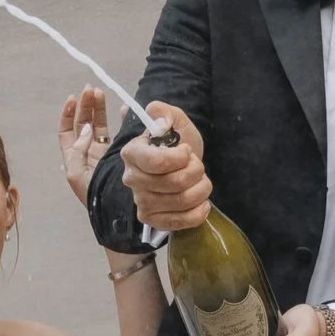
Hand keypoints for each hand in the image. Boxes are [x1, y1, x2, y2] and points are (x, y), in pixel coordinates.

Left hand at [57, 87, 111, 205]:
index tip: (73, 98)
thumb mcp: (77, 175)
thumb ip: (78, 151)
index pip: (67, 130)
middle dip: (85, 105)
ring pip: (99, 125)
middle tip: (90, 89)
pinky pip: (119, 133)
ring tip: (100, 93)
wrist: (115, 211)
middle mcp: (86, 152)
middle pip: (83, 123)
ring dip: (99, 108)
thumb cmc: (92, 195)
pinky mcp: (118, 154)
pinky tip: (122, 109)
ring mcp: (103, 152)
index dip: (68, 113)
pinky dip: (121, 120)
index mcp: (73, 157)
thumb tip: (87, 129)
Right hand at [121, 104, 212, 233]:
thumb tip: (162, 123)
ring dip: (201, 189)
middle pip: (174, 183)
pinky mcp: (152, 220)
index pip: (157, 162)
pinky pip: (180, 223)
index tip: (187, 151)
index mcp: (132, 153)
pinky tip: (203, 203)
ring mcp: (141, 202)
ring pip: (181, 201)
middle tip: (197, 166)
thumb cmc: (177, 144)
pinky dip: (198, 213)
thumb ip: (164, 112)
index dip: (181, 158)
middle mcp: (132, 180)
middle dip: (196, 171)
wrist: (180, 167)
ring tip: (201, 182)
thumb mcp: (174, 120)